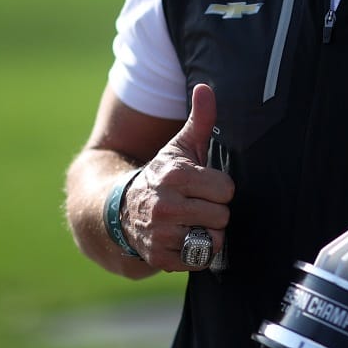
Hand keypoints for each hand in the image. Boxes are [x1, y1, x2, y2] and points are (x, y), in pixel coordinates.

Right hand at [121, 83, 233, 270]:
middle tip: (197, 206)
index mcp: (175, 175)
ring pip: (215, 239)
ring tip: (192, 222)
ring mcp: (162, 234)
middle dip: (215, 211)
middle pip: (223, 215)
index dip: (219, 188)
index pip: (226, 189)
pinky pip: (200, 259)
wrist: (121, 210)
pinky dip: (196, 252)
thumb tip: (205, 88)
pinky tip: (183, 238)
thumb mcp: (179, 147)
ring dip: (208, 233)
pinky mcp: (161, 258)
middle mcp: (166, 205)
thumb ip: (199, 119)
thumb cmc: (162, 176)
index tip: (203, 187)